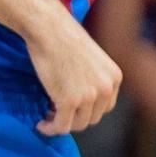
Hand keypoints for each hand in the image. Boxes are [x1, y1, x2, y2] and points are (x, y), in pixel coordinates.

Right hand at [26, 7, 121, 135]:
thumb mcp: (92, 58)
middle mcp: (106, 88)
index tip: (73, 107)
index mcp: (114, 77)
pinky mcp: (68, 101)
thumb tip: (84, 101)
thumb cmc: (65, 37)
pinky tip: (41, 124)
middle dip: (75, 117)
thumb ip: (94, 78)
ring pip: (77, 125)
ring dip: (62, 123)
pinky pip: (61, 126)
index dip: (88, 109)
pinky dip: (50, 129)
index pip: (106, 106)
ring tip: (49, 116)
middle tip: (57, 111)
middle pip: (92, 118)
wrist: (49, 28)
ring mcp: (88, 96)